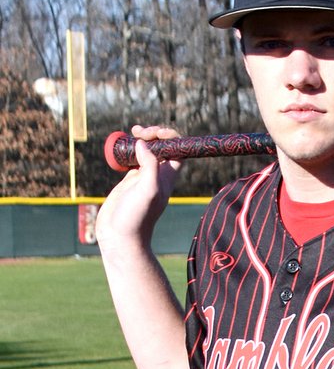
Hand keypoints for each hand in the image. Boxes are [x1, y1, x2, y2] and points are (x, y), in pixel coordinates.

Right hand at [96, 125, 182, 250]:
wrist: (120, 235)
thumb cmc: (137, 217)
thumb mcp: (147, 190)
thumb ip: (150, 166)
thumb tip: (144, 144)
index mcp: (167, 176)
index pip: (178, 150)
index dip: (170, 136)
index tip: (154, 133)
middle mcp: (158, 175)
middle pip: (163, 147)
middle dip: (154, 134)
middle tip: (138, 132)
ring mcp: (143, 177)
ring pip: (148, 151)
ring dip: (143, 139)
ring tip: (132, 132)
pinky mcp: (130, 181)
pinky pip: (133, 159)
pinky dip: (130, 149)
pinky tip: (123, 147)